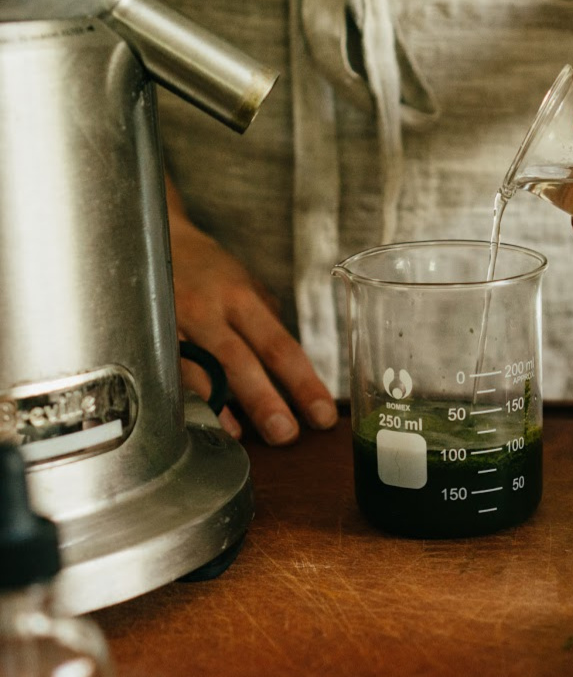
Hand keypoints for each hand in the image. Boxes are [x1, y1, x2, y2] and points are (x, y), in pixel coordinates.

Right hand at [170, 202, 337, 445]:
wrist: (154, 240)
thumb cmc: (209, 271)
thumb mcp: (245, 287)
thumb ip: (266, 327)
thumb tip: (294, 372)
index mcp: (241, 298)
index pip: (280, 346)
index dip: (303, 384)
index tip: (322, 415)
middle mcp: (207, 310)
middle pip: (239, 361)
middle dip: (265, 401)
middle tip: (286, 435)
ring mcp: (172, 324)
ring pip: (197, 371)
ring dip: (221, 407)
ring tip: (244, 437)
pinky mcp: (146, 336)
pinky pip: (167, 374)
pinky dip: (187, 401)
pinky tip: (202, 422)